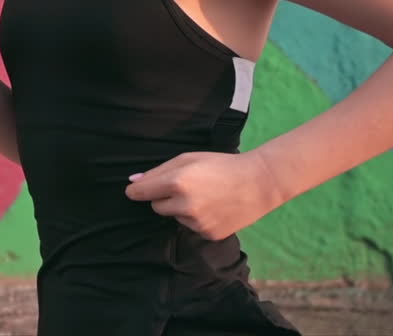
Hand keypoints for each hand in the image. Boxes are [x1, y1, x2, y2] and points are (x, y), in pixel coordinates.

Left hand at [124, 151, 284, 240]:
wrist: (259, 183)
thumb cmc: (221, 165)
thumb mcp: (188, 159)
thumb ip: (158, 171)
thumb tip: (133, 182)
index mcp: (177, 182)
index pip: (140, 193)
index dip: (136, 191)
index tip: (135, 190)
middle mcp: (184, 205)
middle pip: (156, 206)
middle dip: (164, 197)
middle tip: (186, 186)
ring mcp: (197, 222)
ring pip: (174, 217)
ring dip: (181, 208)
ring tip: (205, 196)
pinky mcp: (208, 234)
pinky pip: (190, 226)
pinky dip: (196, 218)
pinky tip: (213, 207)